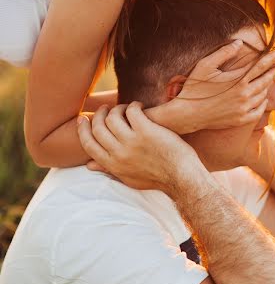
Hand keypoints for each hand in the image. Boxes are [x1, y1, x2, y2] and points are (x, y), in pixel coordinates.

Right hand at [77, 101, 200, 192]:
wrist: (181, 178)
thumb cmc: (156, 178)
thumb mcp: (128, 178)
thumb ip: (108, 169)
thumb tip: (88, 165)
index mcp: (113, 165)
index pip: (88, 144)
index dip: (83, 129)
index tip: (83, 118)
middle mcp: (119, 153)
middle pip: (98, 127)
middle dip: (100, 114)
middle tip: (106, 108)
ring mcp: (132, 142)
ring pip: (113, 117)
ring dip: (118, 108)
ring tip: (126, 108)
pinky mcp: (147, 131)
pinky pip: (132, 110)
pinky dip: (134, 105)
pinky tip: (140, 107)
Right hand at [176, 41, 274, 130]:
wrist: (188, 114)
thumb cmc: (195, 87)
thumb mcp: (205, 65)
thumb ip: (224, 53)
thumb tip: (239, 42)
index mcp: (237, 80)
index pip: (260, 66)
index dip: (271, 58)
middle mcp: (243, 95)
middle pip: (265, 81)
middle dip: (273, 72)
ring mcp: (243, 109)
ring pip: (262, 95)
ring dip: (266, 87)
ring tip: (268, 81)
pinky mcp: (240, 120)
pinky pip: (258, 111)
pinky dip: (262, 103)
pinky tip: (262, 99)